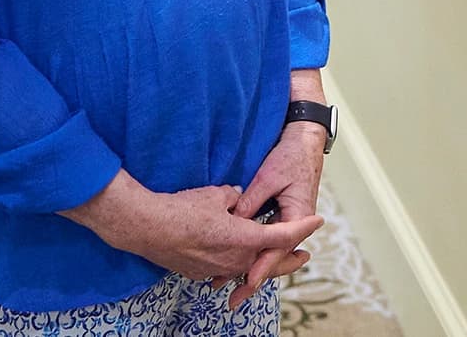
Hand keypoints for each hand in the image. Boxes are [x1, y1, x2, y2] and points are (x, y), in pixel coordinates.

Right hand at [92, 180, 321, 285]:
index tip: (318, 222)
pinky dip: (241, 265)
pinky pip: (228, 269)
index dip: (301, 229)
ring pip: (249, 268)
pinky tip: (241, 259)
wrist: (149, 228)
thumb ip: (234, 197)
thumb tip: (238, 198)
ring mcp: (217, 269)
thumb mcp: (215, 194)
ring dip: (265, 264)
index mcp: (242, 238)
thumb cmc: (183, 208)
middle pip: (269, 262)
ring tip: (275, 260)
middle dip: (290, 259)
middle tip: (305, 256)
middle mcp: (234, 259)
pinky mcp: (201, 272)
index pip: (281, 235)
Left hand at [223, 123, 326, 309]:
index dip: (261, 266)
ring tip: (231, 287)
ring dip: (252, 268)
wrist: (304, 143)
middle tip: (234, 298)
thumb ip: (251, 201)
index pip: (278, 248)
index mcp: (298, 216)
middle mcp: (296, 225)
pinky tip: (240, 264)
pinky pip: (268, 241)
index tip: (248, 282)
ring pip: (270, 252)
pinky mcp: (282, 218)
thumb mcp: (268, 177)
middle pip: (274, 257)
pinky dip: (255, 253)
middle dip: (254, 278)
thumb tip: (233, 223)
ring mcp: (289, 223)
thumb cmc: (290, 157)